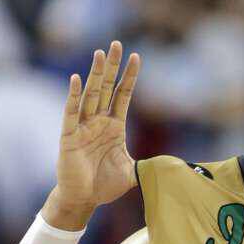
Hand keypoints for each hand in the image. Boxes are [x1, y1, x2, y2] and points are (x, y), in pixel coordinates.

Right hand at [44, 41, 141, 229]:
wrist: (84, 200)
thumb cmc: (105, 185)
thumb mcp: (133, 172)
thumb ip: (150, 165)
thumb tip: (174, 168)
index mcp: (114, 126)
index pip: (122, 95)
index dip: (129, 77)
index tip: (137, 56)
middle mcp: (98, 122)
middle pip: (106, 88)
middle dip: (112, 66)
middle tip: (117, 43)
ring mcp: (83, 127)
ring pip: (90, 95)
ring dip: (95, 74)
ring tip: (100, 53)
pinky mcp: (69, 137)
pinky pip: (71, 113)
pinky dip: (74, 96)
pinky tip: (77, 79)